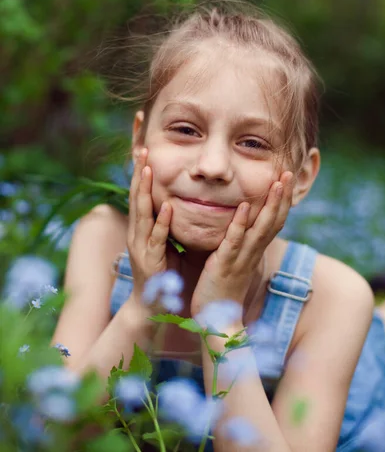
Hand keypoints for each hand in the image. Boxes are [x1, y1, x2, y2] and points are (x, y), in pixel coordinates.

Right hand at [127, 147, 172, 307]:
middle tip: (141, 147)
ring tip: (148, 167)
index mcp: (143, 226)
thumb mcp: (167, 240)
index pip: (140, 192)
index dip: (141, 170)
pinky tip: (166, 206)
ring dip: (144, 189)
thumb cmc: (163, 271)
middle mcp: (138, 232)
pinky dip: (161, 221)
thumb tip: (179, 198)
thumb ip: (169, 220)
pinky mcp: (150, 260)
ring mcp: (141, 245)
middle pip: (136, 195)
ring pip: (141, 212)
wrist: (151, 307)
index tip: (142, 147)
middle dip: (139, 171)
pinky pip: (156, 238)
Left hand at [190, 172, 293, 318]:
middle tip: (289, 172)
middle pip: (274, 220)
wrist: (214, 322)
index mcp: (254, 251)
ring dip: (270, 204)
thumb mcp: (233, 263)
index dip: (282, 201)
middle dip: (282, 196)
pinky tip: (246, 206)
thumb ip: (238, 245)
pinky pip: (235, 241)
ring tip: (277, 182)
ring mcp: (241, 258)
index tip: (286, 179)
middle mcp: (252, 253)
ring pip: (261, 228)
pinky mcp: (224, 264)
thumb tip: (241, 228)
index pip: (274, 222)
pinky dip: (241, 223)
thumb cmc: (220, 291)